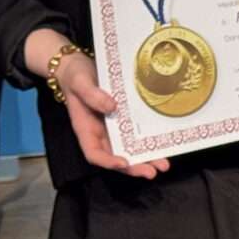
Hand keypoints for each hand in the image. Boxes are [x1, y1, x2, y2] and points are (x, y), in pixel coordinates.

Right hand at [23, 28, 168, 179]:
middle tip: (153, 171)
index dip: (107, 161)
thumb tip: (112, 107)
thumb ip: (92, 95)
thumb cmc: (76, 76)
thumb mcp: (80, 82)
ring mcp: (112, 128)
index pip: (93, 153)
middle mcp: (100, 133)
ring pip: (127, 150)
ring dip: (144, 159)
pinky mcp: (122, 120)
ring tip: (163, 164)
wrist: (79, 66)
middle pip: (115, 156)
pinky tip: (162, 146)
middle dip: (133, 167)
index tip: (123, 163)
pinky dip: (146, 143)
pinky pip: (134, 135)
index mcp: (85, 128)